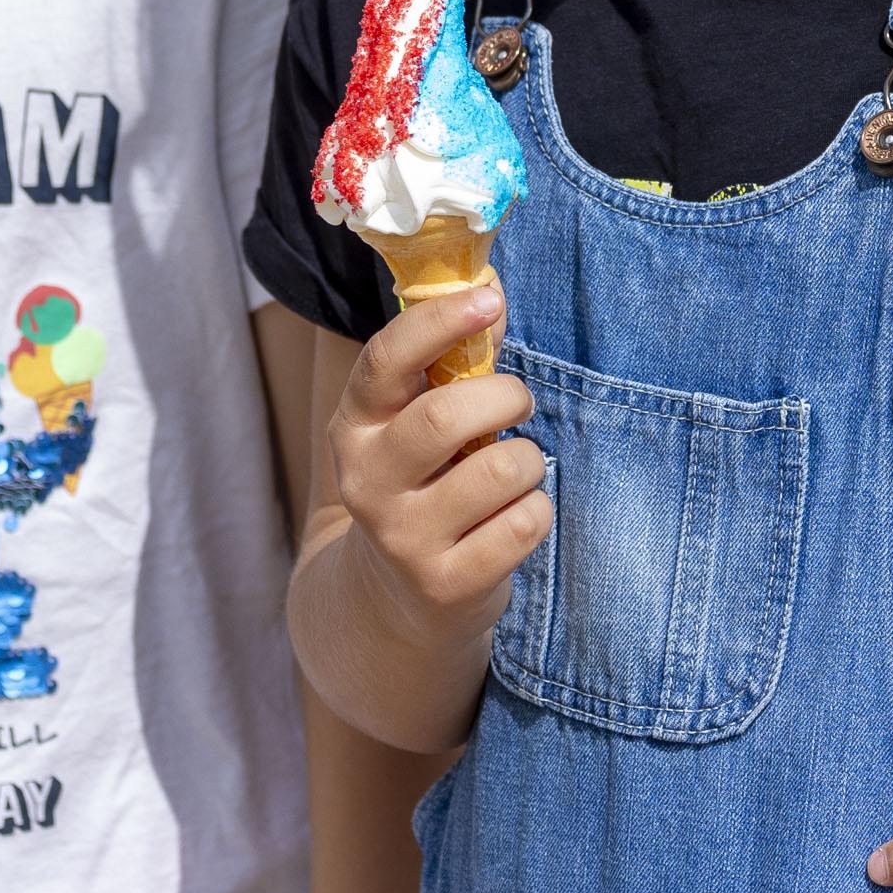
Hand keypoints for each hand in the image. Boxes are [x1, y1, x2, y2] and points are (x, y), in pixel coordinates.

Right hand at [328, 280, 548, 638]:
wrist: (395, 600)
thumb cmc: (421, 483)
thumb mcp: (415, 422)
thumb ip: (453, 362)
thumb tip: (492, 292)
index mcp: (355, 427)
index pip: (385, 360)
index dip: (437, 321)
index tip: (487, 301)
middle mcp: (367, 481)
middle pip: (443, 416)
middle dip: (504, 397)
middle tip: (519, 403)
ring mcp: (403, 538)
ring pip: (500, 470)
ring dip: (528, 458)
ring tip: (516, 468)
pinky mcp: (446, 584)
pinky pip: (524, 524)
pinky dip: (537, 509)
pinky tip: (515, 516)